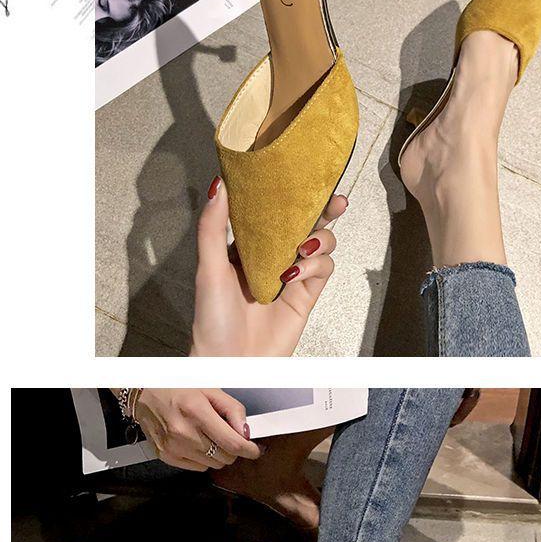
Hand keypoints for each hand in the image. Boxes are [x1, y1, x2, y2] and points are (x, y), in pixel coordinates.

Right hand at [133, 388, 261, 470]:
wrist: (144, 393)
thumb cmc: (179, 388)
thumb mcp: (210, 390)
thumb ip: (232, 410)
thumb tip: (246, 433)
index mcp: (197, 412)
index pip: (232, 443)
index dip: (249, 450)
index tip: (256, 450)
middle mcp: (184, 433)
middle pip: (225, 457)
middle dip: (233, 449)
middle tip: (228, 436)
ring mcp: (173, 447)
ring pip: (213, 465)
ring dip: (218, 454)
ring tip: (208, 436)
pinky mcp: (165, 456)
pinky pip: (197, 467)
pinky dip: (203, 459)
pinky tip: (196, 442)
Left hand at [190, 176, 346, 355]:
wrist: (229, 364)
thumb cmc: (212, 322)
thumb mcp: (207, 268)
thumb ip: (212, 227)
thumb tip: (218, 185)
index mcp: (245, 247)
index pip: (272, 211)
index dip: (289, 194)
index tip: (302, 176)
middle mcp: (271, 258)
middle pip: (305, 224)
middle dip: (322, 210)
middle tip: (333, 201)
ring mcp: (291, 276)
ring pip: (320, 245)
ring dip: (320, 240)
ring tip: (305, 246)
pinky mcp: (305, 296)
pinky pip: (322, 271)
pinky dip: (315, 265)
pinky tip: (295, 272)